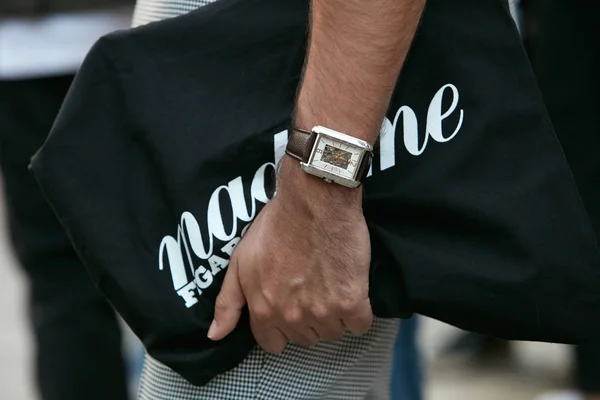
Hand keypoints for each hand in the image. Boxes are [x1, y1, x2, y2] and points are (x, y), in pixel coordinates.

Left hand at [207, 157, 372, 352]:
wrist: (315, 202)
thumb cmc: (276, 226)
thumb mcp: (241, 261)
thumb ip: (228, 302)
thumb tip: (215, 335)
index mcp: (263, 309)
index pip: (273, 343)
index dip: (281, 326)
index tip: (290, 305)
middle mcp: (292, 317)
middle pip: (304, 338)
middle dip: (307, 318)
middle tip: (312, 287)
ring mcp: (323, 311)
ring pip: (332, 332)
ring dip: (333, 315)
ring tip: (331, 283)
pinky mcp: (352, 302)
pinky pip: (359, 325)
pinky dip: (358, 313)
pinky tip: (351, 291)